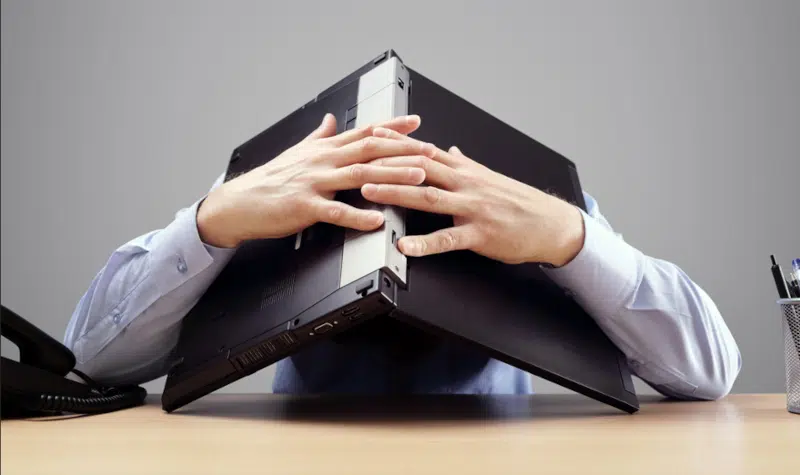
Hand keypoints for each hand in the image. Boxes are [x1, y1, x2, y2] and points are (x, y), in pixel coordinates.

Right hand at [197, 114, 434, 247]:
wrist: (239, 202)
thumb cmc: (270, 180)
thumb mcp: (297, 152)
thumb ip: (319, 136)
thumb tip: (331, 119)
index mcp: (324, 149)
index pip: (364, 132)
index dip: (392, 127)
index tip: (416, 122)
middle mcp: (323, 160)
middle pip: (369, 150)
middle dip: (403, 149)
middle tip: (430, 150)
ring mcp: (315, 182)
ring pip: (360, 176)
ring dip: (391, 176)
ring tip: (418, 178)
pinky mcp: (305, 206)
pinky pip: (336, 211)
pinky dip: (358, 215)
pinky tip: (377, 219)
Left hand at [360, 128, 585, 266]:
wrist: (551, 223)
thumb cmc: (519, 203)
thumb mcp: (489, 177)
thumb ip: (464, 163)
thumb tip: (449, 149)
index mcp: (465, 170)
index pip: (424, 150)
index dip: (395, 143)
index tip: (371, 135)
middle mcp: (466, 183)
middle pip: (420, 168)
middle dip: (386, 164)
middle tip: (357, 163)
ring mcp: (472, 208)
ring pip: (429, 197)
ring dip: (397, 194)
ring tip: (371, 194)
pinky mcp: (480, 234)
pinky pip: (449, 239)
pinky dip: (425, 243)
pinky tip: (405, 246)